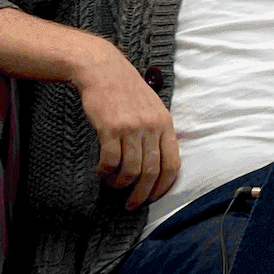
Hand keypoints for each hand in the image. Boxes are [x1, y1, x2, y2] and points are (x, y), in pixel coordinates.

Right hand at [75, 41, 181, 208]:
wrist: (103, 69)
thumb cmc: (126, 90)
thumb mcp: (152, 108)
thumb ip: (157, 132)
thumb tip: (157, 164)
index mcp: (165, 124)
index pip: (173, 164)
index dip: (164, 186)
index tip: (154, 197)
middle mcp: (151, 127)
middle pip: (151, 172)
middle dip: (142, 194)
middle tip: (131, 204)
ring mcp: (131, 127)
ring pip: (131, 170)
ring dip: (121, 183)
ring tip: (113, 183)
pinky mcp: (110, 128)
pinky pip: (110, 160)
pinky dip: (105, 171)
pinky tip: (101, 170)